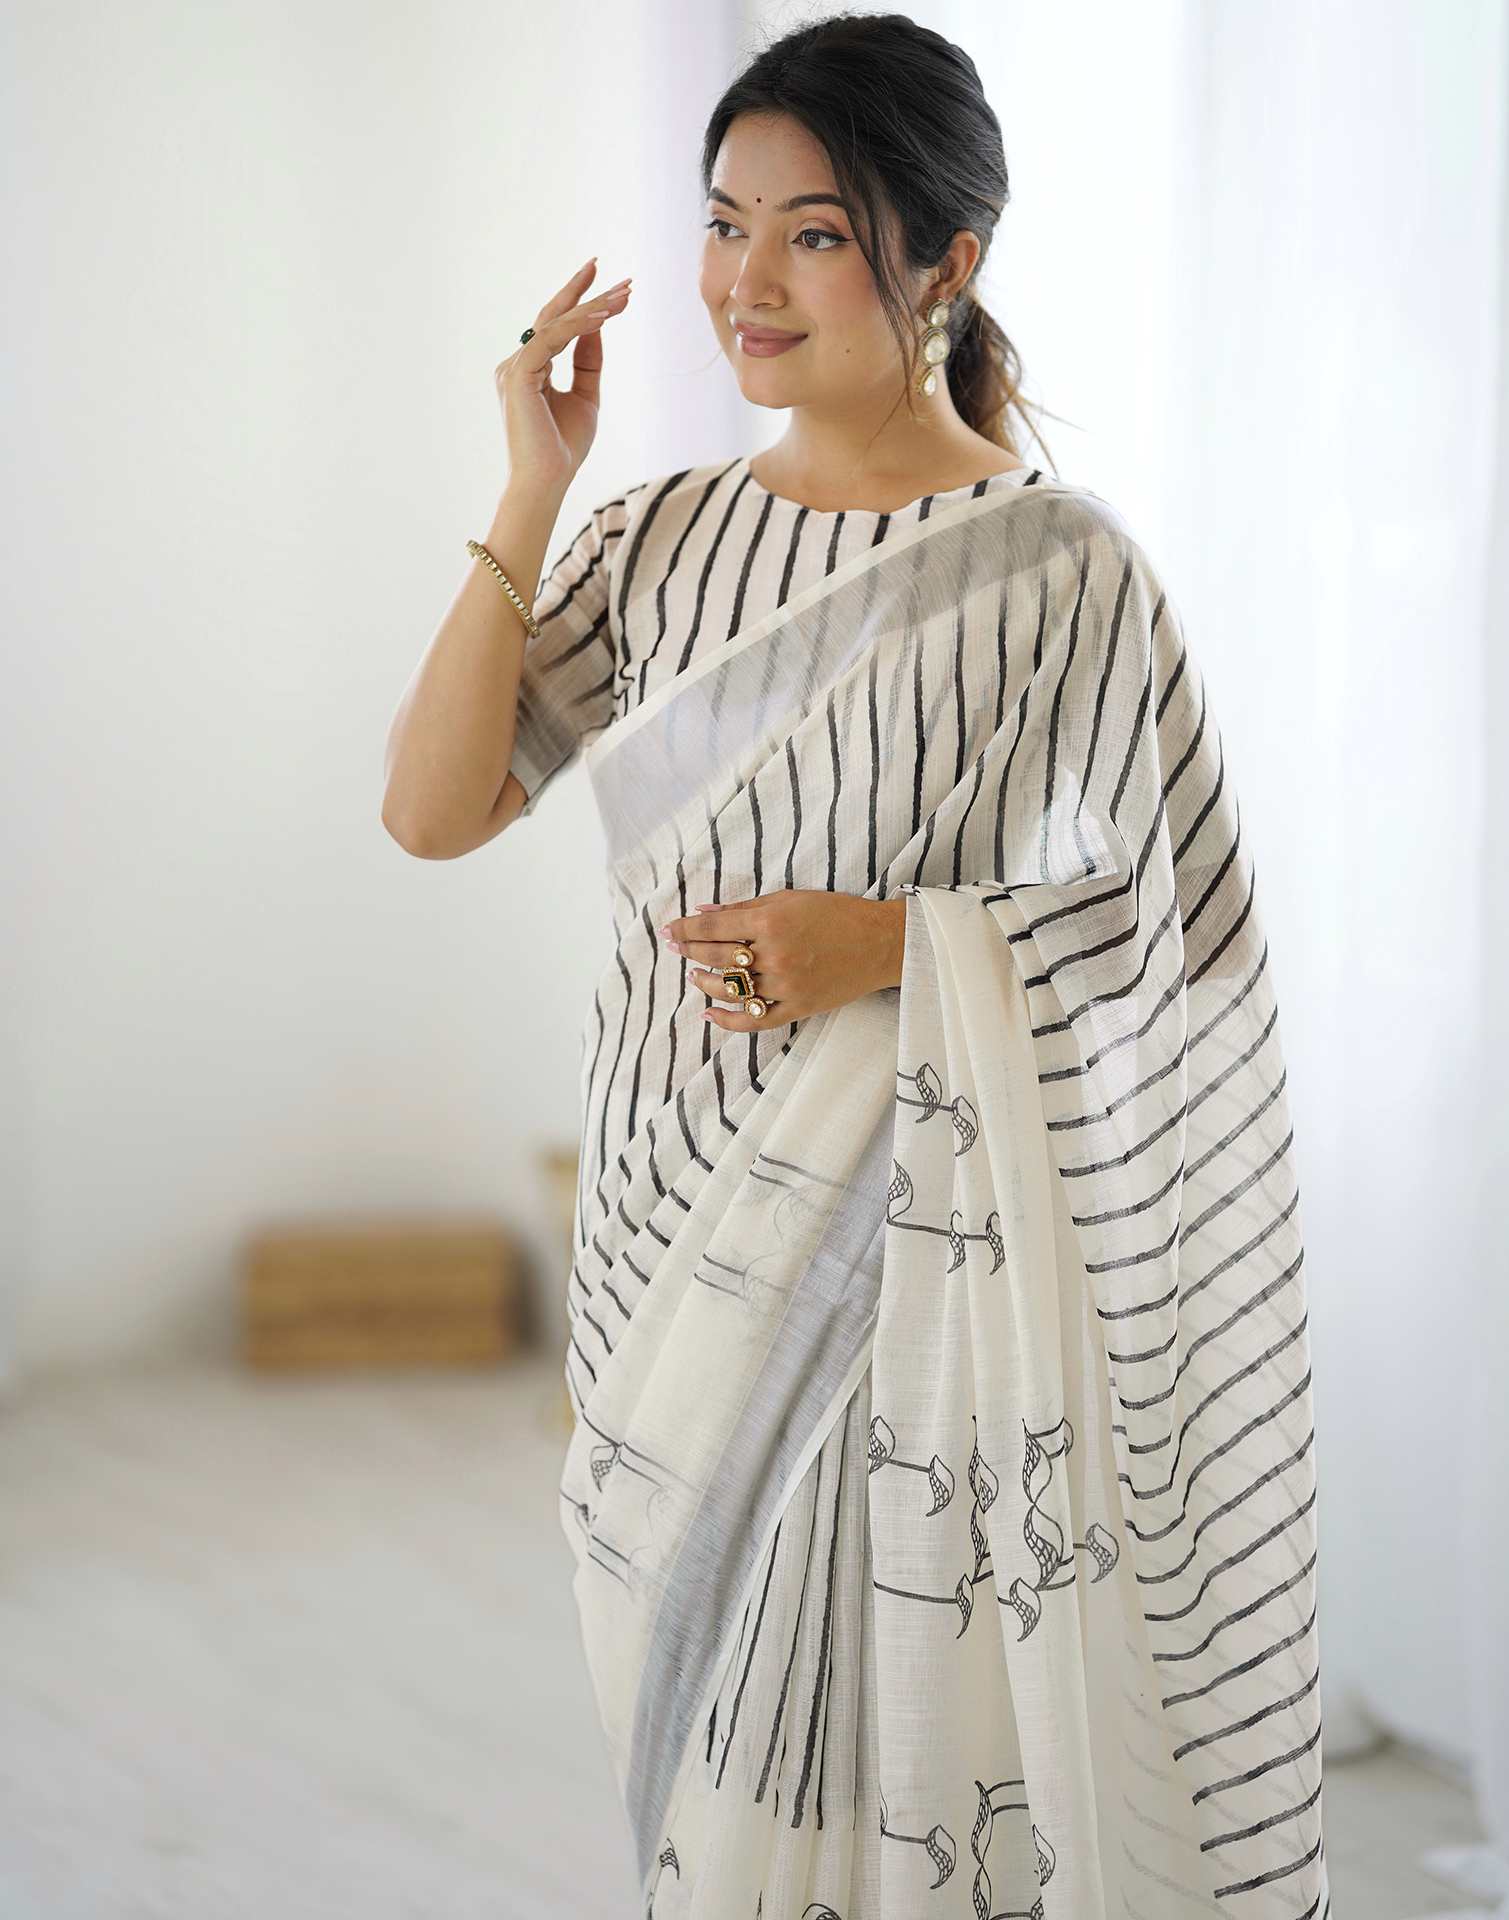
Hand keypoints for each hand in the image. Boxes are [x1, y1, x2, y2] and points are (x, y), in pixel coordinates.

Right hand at [495, 258, 632, 496]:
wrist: (547, 482)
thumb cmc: (563, 449)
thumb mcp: (586, 397)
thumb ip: (587, 362)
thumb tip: (597, 325)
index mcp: (530, 368)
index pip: (556, 326)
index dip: (579, 300)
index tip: (606, 280)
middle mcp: (518, 364)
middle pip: (554, 317)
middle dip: (588, 294)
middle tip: (624, 280)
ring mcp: (515, 368)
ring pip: (554, 325)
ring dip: (590, 307)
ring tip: (623, 296)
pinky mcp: (518, 376)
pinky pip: (550, 340)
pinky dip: (576, 326)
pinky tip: (602, 317)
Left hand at [660, 889, 906, 1030]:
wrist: (879, 943)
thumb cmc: (836, 914)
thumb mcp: (789, 898)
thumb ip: (744, 906)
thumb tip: (703, 912)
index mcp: (770, 921)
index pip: (712, 928)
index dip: (685, 930)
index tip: (669, 932)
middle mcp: (774, 954)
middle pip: (715, 957)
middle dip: (688, 951)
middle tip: (675, 949)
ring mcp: (784, 985)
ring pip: (729, 990)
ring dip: (704, 982)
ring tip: (694, 975)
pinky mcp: (796, 1008)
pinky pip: (753, 1021)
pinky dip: (727, 1020)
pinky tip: (709, 1014)